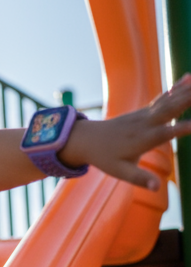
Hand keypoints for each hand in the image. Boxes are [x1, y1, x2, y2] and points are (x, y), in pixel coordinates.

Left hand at [68, 72, 190, 191]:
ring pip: (169, 100)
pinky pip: (163, 97)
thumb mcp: (120, 172)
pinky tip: (188, 78)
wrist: (86, 139)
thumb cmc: (104, 158)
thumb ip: (139, 178)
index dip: (181, 129)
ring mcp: (144, 114)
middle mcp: (145, 123)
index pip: (165, 133)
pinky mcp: (144, 110)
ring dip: (186, 90)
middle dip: (188, 100)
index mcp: (142, 139)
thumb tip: (156, 187)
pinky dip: (177, 88)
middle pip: (170, 110)